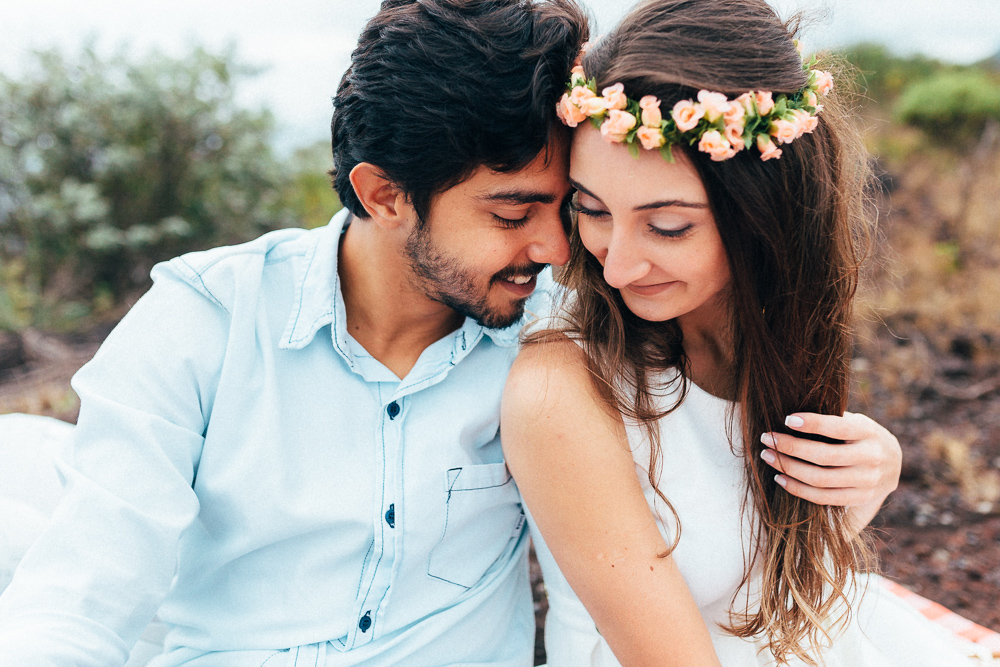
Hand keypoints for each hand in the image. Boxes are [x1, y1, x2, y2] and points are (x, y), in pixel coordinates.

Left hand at [759, 411, 901, 526]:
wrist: (893, 464)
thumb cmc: (861, 436)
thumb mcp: (855, 421)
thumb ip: (831, 419)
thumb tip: (790, 417)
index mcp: (869, 432)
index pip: (838, 428)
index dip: (812, 424)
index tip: (786, 419)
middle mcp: (872, 458)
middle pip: (824, 456)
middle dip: (790, 447)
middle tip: (766, 438)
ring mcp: (867, 482)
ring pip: (820, 479)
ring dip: (788, 468)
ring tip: (768, 456)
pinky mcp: (860, 498)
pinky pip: (823, 498)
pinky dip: (798, 489)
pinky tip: (780, 478)